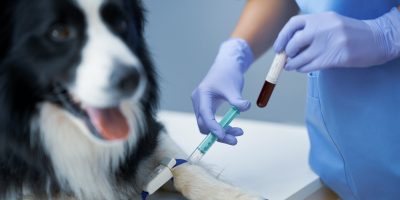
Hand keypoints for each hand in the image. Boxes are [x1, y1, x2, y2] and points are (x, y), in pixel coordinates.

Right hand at [191, 38, 252, 144]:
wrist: (226, 66)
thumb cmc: (228, 74)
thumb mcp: (234, 87)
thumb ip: (237, 99)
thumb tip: (245, 107)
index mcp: (202, 95)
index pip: (205, 115)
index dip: (213, 127)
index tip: (224, 136)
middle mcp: (198, 101)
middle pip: (204, 124)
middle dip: (218, 134)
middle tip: (235, 140)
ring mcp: (201, 105)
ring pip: (207, 125)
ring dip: (221, 132)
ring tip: (239, 133)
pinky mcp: (206, 107)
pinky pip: (211, 121)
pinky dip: (221, 127)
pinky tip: (234, 128)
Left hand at [274, 8, 399, 72]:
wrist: (376, 39)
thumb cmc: (350, 32)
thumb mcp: (330, 23)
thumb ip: (311, 30)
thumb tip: (288, 46)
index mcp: (321, 18)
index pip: (293, 24)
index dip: (282, 37)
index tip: (279, 47)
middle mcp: (323, 28)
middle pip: (295, 42)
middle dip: (288, 52)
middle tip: (287, 57)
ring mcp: (329, 43)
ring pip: (301, 57)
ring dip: (292, 64)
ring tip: (290, 66)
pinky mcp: (335, 58)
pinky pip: (310, 66)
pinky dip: (302, 68)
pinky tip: (301, 68)